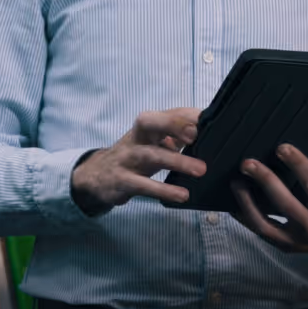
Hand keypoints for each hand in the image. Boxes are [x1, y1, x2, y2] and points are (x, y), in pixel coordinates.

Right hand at [70, 108, 206, 215]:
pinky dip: (163, 189)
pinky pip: (143, 184)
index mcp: (147, 127)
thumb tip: (210, 134)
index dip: (185, 115)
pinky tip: (182, 195)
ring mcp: (127, 158)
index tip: (206, 119)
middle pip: (149, 122)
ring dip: (177, 161)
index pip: (167, 113)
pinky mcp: (122, 181)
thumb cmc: (135, 156)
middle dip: (173, 124)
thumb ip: (177, 137)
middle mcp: (136, 138)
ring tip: (201, 170)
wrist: (97, 176)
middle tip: (196, 135)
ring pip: (151, 155)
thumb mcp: (153, 143)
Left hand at [230, 144, 307, 253]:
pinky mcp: (285, 245)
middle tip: (248, 163)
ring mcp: (297, 240)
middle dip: (266, 182)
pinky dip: (245, 218)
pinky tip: (233, 202)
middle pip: (285, 204)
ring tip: (235, 182)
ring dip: (247, 203)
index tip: (282, 148)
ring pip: (266, 224)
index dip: (298, 166)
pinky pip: (260, 233)